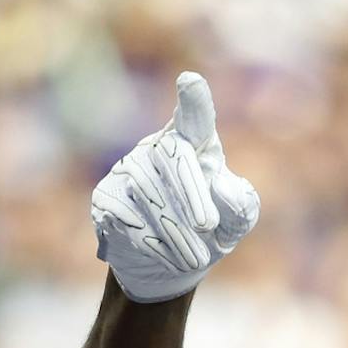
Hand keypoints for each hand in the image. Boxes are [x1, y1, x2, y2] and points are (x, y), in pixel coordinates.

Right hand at [91, 72, 259, 303]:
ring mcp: (127, 169)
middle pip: (173, 158)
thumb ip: (241, 205)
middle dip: (192, 195)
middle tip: (208, 227)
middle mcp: (157, 148)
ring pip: (150, 193)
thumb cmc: (212, 230)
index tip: (191, 82)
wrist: (173, 265)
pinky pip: (127, 216)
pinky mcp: (106, 196)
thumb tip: (224, 186)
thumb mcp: (236, 221)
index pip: (195, 119)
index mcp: (195, 145)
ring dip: (177, 230)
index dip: (194, 102)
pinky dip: (153, 241)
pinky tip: (169, 257)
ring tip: (196, 259)